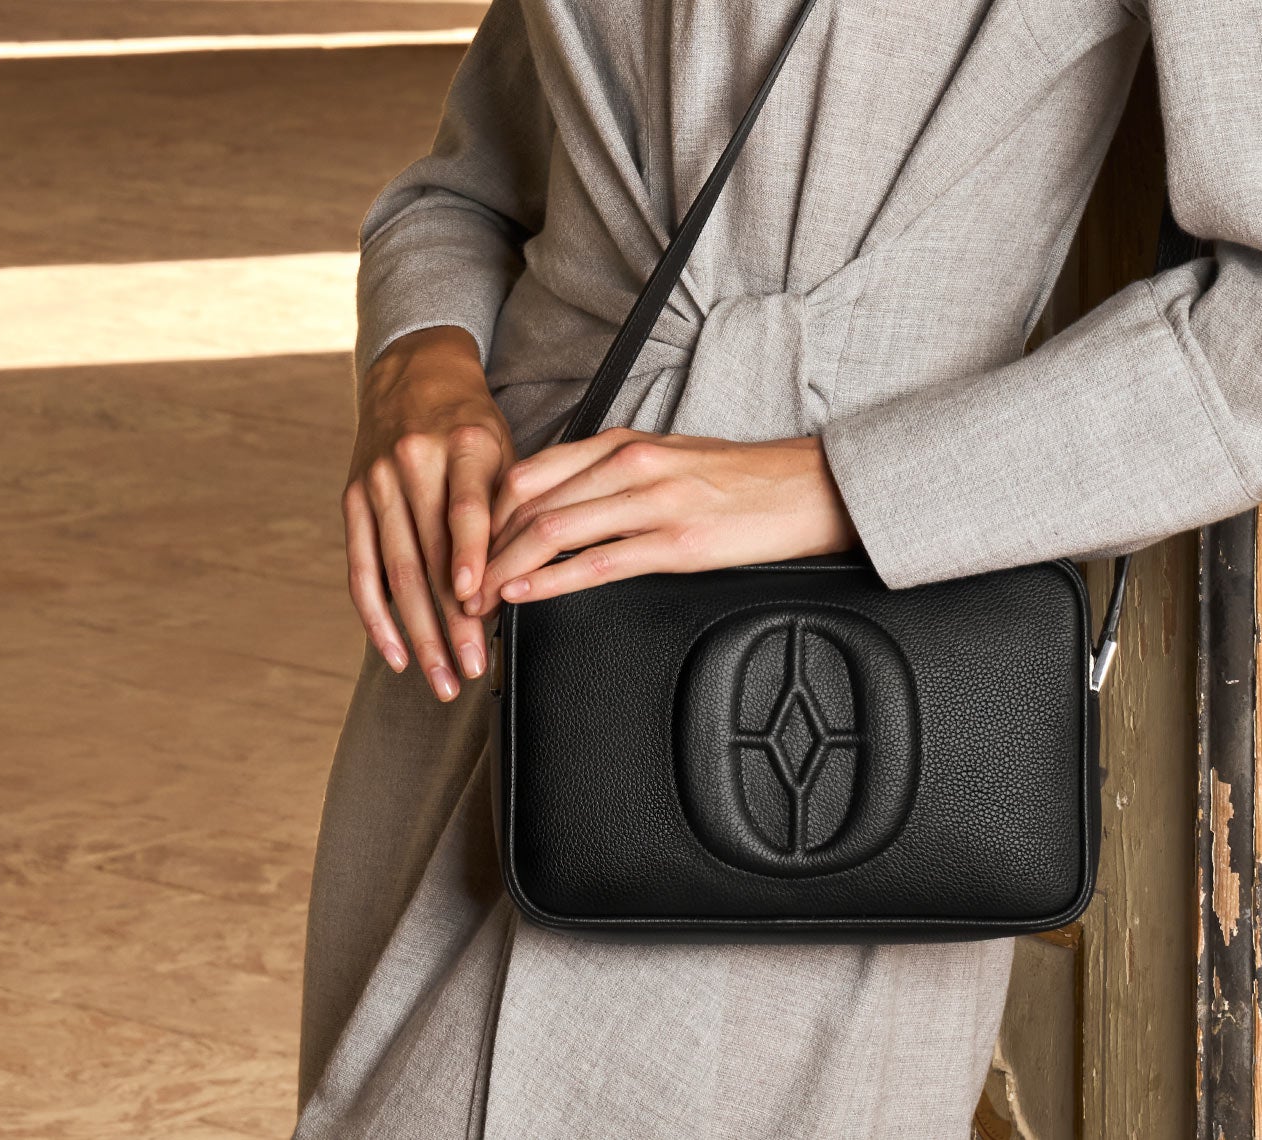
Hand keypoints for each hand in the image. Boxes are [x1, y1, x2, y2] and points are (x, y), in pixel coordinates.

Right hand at [342, 326, 508, 700]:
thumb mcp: (502, 447)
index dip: (470, 555)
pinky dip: (375, 617)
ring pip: (395, 573)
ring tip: (440, 677)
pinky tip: (393, 653)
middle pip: (428, 555)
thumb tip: (521, 582)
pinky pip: (361, 569)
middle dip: (450, 622)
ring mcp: (376, 484)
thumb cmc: (470, 423)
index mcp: (460, 445)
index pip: (464, 508)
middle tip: (471, 670)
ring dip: (417, 634)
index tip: (475, 599)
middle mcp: (412, 463)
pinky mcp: (352, 500)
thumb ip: (508, 507)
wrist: (411, 374)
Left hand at [472, 430, 856, 612]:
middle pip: (529, 504)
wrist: (806, 488)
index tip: (462, 547)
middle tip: (455, 583)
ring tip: (477, 599)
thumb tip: (553, 500)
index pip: (528, 474)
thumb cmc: (736, 480)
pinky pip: (598, 562)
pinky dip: (551, 581)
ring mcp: (653, 502)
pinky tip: (524, 595)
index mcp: (620, 443)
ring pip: (554, 531)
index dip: (483, 513)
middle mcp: (630, 464)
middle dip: (482, 548)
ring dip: (506, 569)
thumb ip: (608, 473)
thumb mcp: (664, 459)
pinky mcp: (678, 544)